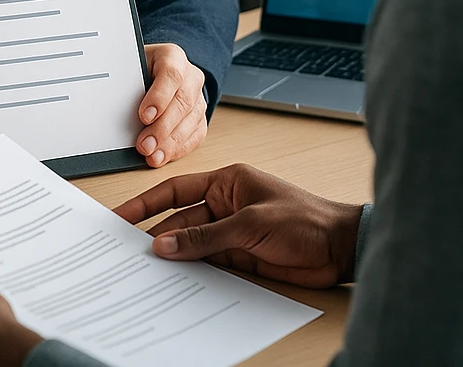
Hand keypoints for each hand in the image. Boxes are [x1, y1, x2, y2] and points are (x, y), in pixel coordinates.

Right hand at [114, 163, 362, 287]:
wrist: (340, 249)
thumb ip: (206, 237)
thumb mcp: (250, 224)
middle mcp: (226, 204)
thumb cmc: (305, 220)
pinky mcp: (241, 257)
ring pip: (192, 244)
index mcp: (227, 182)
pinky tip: (177, 281)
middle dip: (157, 233)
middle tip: (126, 250)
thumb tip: (165, 243)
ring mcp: (232, 232)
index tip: (122, 215)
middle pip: (181, 220)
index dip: (147, 202)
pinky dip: (193, 271)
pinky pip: (208, 263)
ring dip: (174, 255)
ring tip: (146, 270)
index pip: (177, 190)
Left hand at [136, 43, 207, 166]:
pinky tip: (165, 156)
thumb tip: (115, 106)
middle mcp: (190, 75)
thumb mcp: (131, 67)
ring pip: (191, 121)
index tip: (143, 116)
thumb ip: (127, 82)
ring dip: (170, 143)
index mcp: (172, 56)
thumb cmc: (139, 70)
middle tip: (145, 145)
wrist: (153, 71)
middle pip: (182, 102)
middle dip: (162, 127)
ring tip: (152, 156)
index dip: (159, 97)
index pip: (171, 74)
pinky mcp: (200, 117)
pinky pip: (196, 135)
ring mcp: (198, 97)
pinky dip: (179, 148)